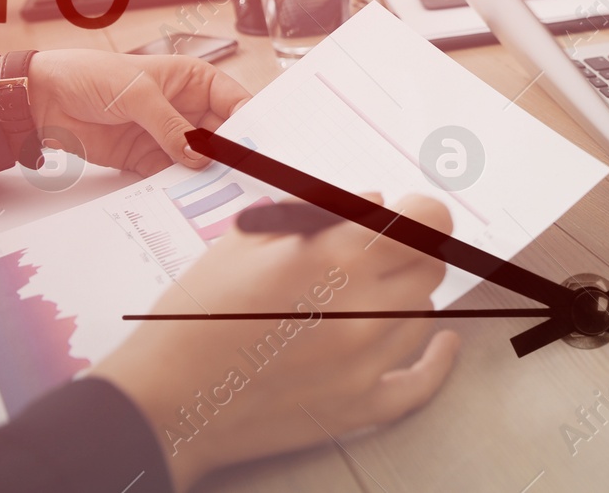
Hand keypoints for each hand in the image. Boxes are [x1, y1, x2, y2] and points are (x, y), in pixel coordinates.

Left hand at [26, 49, 252, 174]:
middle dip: (230, 153)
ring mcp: (167, 135)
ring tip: (217, 188)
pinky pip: (171, 175)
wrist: (43, 98)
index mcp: (192, 80)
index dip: (249, 122)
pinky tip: (187, 194)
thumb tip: (200, 155)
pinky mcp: (146, 158)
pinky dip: (178, 185)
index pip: (234, 101)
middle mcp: (185, 108)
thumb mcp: (138, 94)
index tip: (259, 145)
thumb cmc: (92, 76)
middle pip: (221, 135)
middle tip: (241, 173)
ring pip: (199, 159)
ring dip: (206, 173)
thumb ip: (171, 126)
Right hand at [92, 193, 459, 490]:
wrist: (165, 398)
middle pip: (429, 268)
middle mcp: (363, 308)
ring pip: (422, 316)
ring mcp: (365, 363)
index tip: (411, 215)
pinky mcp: (358, 407)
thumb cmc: (197, 313)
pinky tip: (443, 344)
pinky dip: (436, 361)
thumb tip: (374, 201)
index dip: (422, 213)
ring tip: (366, 297)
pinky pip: (420, 383)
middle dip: (410, 255)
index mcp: (337, 256)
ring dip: (404, 301)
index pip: (426, 221)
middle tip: (381, 257)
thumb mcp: (246, 240)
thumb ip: (319, 212)